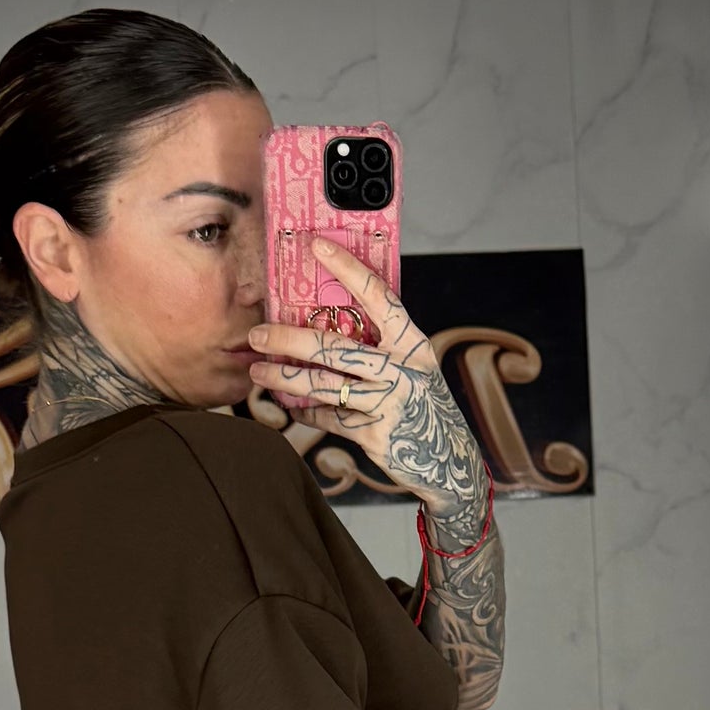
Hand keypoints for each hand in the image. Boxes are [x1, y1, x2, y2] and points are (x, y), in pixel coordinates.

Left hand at [247, 238, 485, 528]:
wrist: (451, 462)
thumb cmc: (423, 406)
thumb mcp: (413, 369)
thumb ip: (381, 348)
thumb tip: (325, 326)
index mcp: (413, 343)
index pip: (378, 296)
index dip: (348, 269)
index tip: (317, 246)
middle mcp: (403, 370)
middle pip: (335, 347)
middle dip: (290, 340)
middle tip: (258, 334)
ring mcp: (390, 403)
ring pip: (325, 386)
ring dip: (286, 379)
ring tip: (258, 373)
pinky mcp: (376, 435)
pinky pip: (330, 419)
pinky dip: (306, 413)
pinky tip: (289, 407)